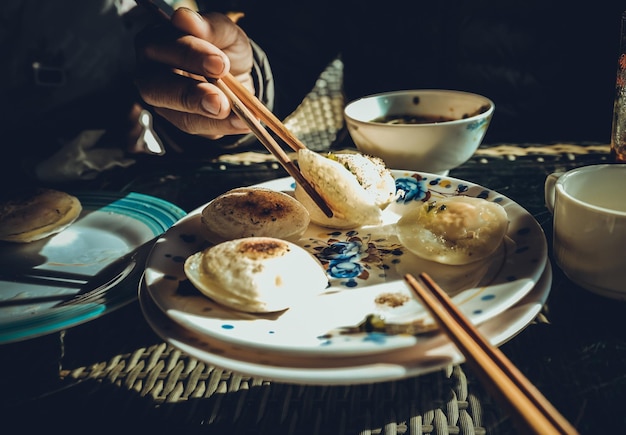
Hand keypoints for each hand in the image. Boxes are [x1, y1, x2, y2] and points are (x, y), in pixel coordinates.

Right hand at [135, 8, 252, 138]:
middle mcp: (150, 72)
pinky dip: (221, 126)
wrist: (237, 74)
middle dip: (190, 94)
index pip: (164, 48)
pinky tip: (241, 122)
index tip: (219, 64)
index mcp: (157, 41)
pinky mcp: (179, 120)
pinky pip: (194, 126)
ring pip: (174, 113)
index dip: (191, 55)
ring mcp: (163, 101)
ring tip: (235, 115)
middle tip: (220, 101)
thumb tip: (184, 18)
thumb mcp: (226, 33)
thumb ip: (209, 26)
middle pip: (156, 86)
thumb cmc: (223, 49)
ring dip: (206, 116)